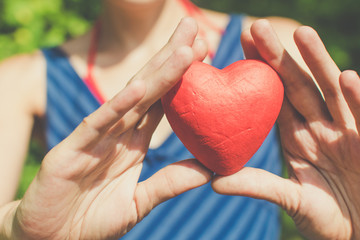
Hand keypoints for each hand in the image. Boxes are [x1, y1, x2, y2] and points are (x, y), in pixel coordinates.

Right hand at [5, 18, 210, 239]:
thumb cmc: (92, 221)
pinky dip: (117, 106)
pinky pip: (97, 124)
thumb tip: (209, 170)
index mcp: (133, 142)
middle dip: (172, 59)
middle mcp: (117, 133)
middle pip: (150, 90)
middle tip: (195, 29)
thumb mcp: (139, 202)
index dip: (183, 79)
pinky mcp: (72, 151)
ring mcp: (95, 138)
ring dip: (156, 74)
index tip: (205, 54)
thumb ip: (169, 183)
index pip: (162, 103)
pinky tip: (139, 87)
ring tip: (183, 49)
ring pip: (129, 100)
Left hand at [212, 20, 359, 239]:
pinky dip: (358, 99)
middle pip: (298, 85)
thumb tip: (213, 181)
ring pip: (331, 92)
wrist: (359, 232)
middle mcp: (319, 127)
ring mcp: (345, 131)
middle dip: (279, 57)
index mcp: (296, 135)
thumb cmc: (325, 216)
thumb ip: (256, 185)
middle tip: (257, 27)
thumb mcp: (288, 198)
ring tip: (301, 34)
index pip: (275, 96)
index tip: (239, 45)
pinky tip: (347, 77)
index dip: (258, 70)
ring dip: (318, 63)